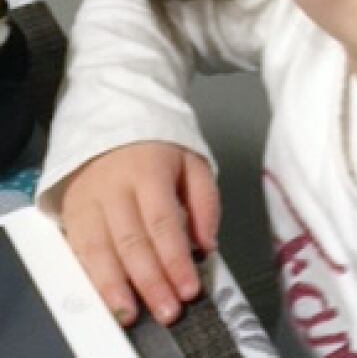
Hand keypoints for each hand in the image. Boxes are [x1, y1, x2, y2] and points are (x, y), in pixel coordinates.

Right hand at [60, 142, 219, 326]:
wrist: (111, 119)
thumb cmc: (158, 148)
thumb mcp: (192, 160)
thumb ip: (205, 201)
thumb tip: (207, 245)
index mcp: (149, 169)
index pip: (163, 222)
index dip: (176, 259)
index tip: (189, 288)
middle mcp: (114, 187)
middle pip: (132, 241)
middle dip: (151, 281)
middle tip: (168, 310)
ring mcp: (88, 200)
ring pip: (101, 250)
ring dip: (118, 287)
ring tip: (134, 314)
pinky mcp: (71, 213)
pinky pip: (80, 251)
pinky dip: (94, 279)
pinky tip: (109, 299)